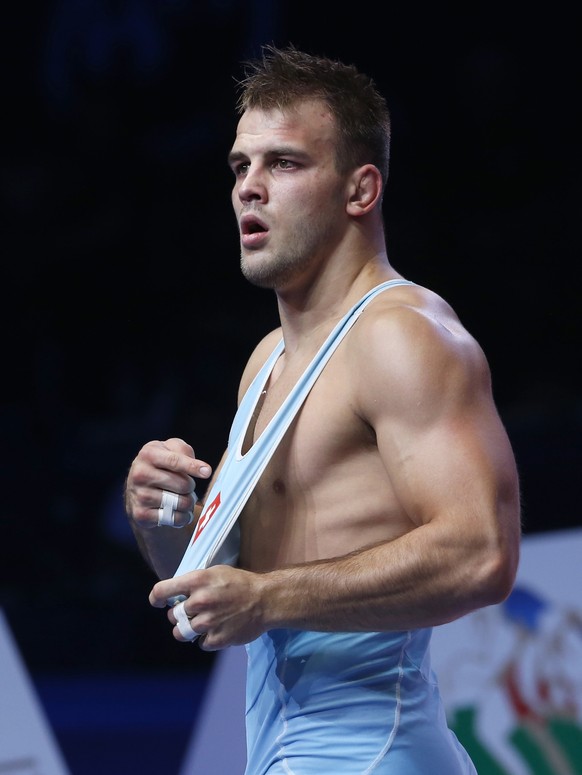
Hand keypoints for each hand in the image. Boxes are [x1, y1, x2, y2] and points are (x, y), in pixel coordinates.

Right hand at [124, 438, 211, 528]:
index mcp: (148, 454)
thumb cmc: (161, 464)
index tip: (207, 472)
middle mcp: (140, 474)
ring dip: (188, 502)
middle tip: (186, 486)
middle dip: (190, 486)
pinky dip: (182, 517)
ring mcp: (140, 495)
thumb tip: (201, 468)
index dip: (192, 466)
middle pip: (183, 485)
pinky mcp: (141, 514)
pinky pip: (174, 518)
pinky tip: (178, 511)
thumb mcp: (170, 449)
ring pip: (181, 503)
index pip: (174, 461)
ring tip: (182, 498)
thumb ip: (184, 451)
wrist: (137, 488)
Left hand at [149, 565, 266, 649]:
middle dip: (179, 615)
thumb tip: (177, 592)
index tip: (157, 602)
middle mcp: (199, 601)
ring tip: (202, 624)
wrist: (265, 600)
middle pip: (172, 615)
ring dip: (188, 630)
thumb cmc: (240, 583)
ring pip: (181, 633)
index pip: (162, 590)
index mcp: (197, 581)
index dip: (156, 598)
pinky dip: (206, 639)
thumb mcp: (215, 572)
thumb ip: (195, 582)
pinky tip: (217, 629)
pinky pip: (200, 643)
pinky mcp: (216, 639)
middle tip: (193, 612)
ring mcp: (207, 622)